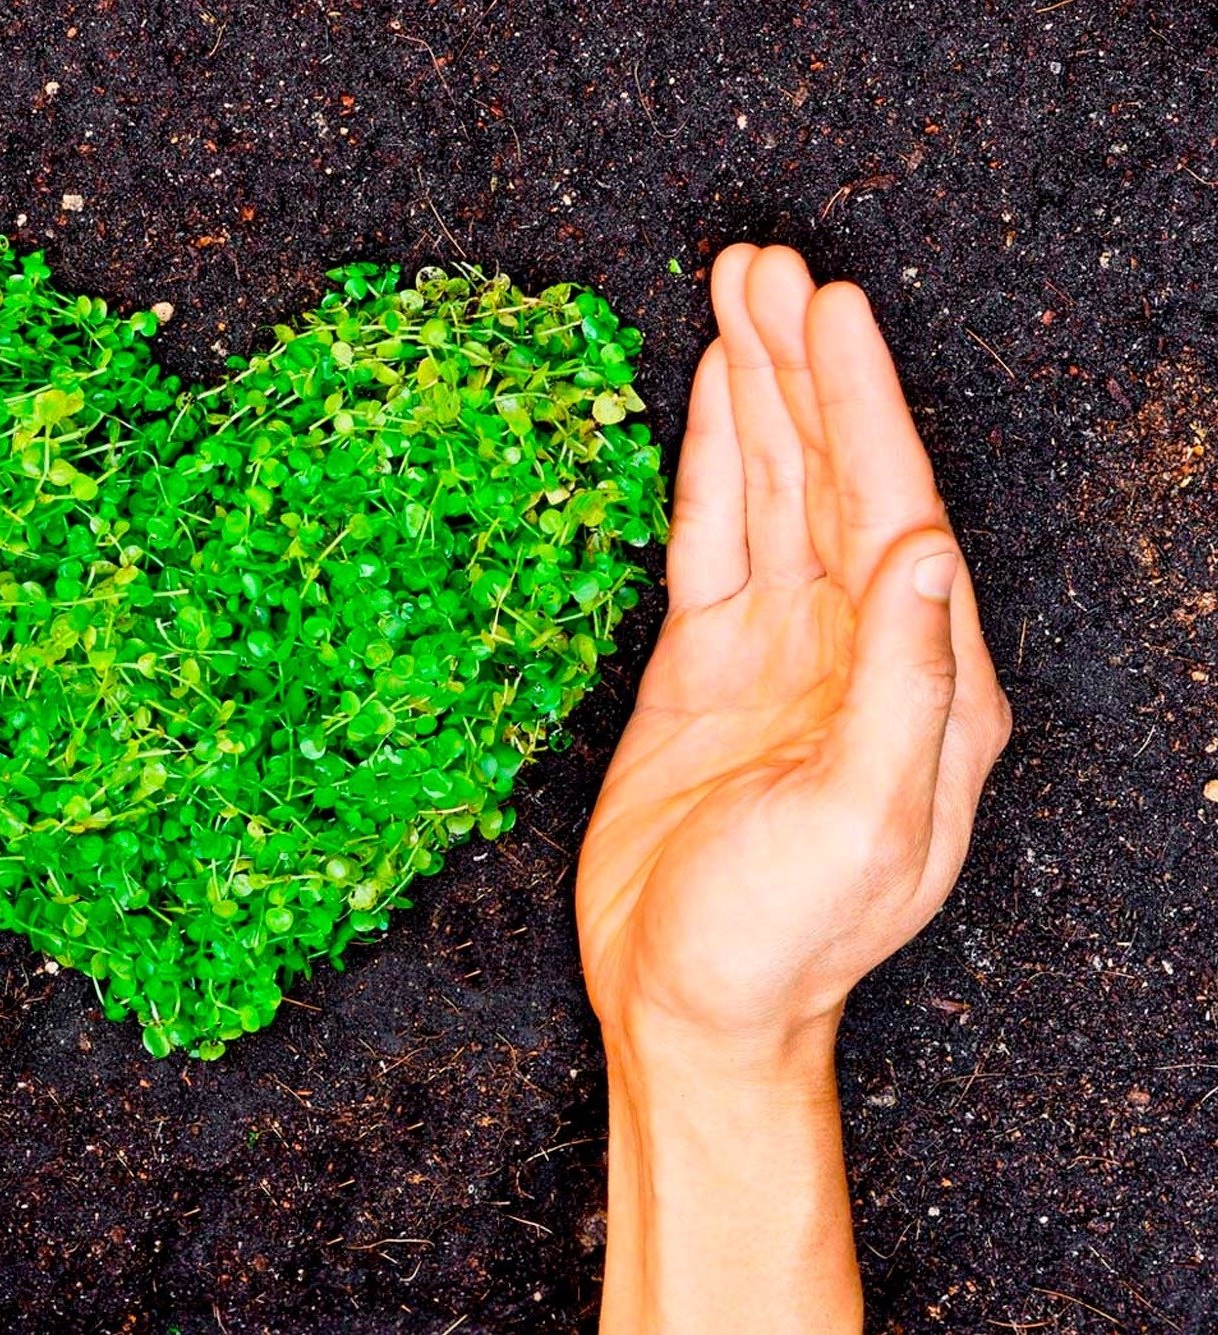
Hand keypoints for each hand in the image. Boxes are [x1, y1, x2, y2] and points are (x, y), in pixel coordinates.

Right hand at [575, 245, 1009, 1332]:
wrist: (689, 1001)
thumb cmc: (785, 937)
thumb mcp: (863, 823)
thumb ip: (905, 687)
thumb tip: (932, 550)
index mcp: (924, 678)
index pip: (894, 504)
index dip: (859, 401)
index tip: (827, 306)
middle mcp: (863, 645)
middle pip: (833, 473)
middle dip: (800, 366)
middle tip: (763, 263)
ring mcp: (780, 648)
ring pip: (772, 490)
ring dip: (756, 392)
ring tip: (735, 293)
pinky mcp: (705, 664)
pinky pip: (714, 539)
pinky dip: (712, 462)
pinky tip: (711, 399)